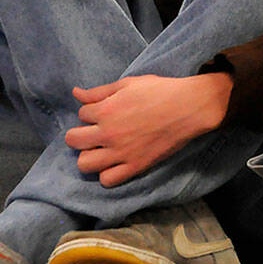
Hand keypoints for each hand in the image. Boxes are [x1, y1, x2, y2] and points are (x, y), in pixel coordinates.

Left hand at [64, 72, 233, 186]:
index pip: (81, 114)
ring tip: (101, 149)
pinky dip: (107, 173)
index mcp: (106, 110)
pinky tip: (115, 163)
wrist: (189, 106)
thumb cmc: (160, 91)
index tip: (105, 111)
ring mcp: (121, 152)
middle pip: (73, 140)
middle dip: (80, 134)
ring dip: (89, 155)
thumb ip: (99, 91)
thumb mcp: (128, 84)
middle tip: (95, 132)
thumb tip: (76, 93)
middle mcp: (108, 133)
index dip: (92, 111)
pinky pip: (107, 180)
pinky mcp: (136, 165)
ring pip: (84, 163)